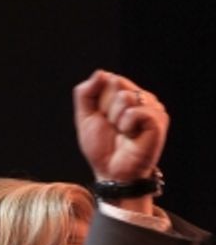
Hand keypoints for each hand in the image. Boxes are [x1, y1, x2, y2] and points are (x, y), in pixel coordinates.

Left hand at [73, 69, 167, 184]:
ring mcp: (152, 107)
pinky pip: (135, 112)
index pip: (108, 79)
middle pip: (116, 83)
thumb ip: (86, 93)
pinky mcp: (158, 119)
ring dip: (116, 119)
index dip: (98, 100)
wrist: (111, 172)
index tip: (102, 119)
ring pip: (125, 97)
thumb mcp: (85, 118)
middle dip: (106, 108)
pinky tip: (131, 136)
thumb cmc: (101, 147)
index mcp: (125, 94)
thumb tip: (101, 73)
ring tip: (123, 133)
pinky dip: (126, 126)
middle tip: (113, 127)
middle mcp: (141, 97)